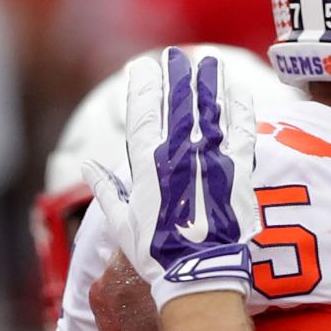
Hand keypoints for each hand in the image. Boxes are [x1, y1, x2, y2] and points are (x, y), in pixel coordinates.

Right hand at [90, 47, 261, 303]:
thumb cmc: (156, 254)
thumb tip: (88, 167)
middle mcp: (178, 156)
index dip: (141, 86)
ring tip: (208, 62)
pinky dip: (240, 107)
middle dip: (176, 76)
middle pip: (178, 104)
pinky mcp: (238, 172)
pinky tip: (238, 90)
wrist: (198, 275)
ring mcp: (210, 161)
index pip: (142, 113)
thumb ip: (106, 190)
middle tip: (176, 56)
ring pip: (210, 110)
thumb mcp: (122, 223)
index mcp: (147, 166)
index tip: (141, 67)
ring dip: (208, 83)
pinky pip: (241, 131)